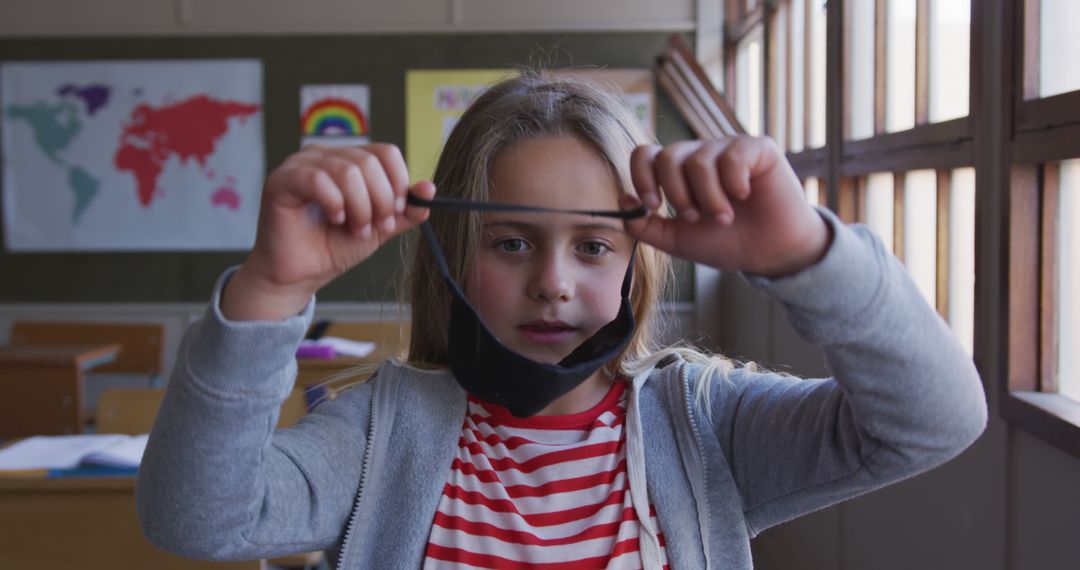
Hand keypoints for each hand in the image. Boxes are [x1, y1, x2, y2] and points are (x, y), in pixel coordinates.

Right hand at [223, 144, 433, 320]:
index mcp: (349, 159)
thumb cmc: (334, 246)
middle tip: (376, 227)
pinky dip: (335, 203)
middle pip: (369, 161)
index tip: (397, 212)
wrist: (302, 275)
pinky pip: (317, 179)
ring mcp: (301, 163)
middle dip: (381, 200)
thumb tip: (430, 188)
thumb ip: (405, 210)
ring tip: (355, 229)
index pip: (386, 152)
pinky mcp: (282, 179)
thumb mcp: (379, 227)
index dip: (398, 182)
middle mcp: (325, 154)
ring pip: (347, 171)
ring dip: (360, 207)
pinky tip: (335, 219)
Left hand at [622, 136, 829, 276]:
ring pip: (698, 160)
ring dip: (708, 198)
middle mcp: (700, 155)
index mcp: (678, 172)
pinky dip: (733, 182)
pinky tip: (743, 196)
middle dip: (677, 194)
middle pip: (667, 156)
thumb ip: (645, 226)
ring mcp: (728, 148)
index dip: (642, 177)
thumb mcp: (677, 240)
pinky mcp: (757, 148)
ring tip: (725, 217)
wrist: (769, 253)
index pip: (645, 155)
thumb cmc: (725, 242)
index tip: (653, 206)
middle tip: (696, 217)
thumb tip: (622, 201)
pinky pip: (732, 155)